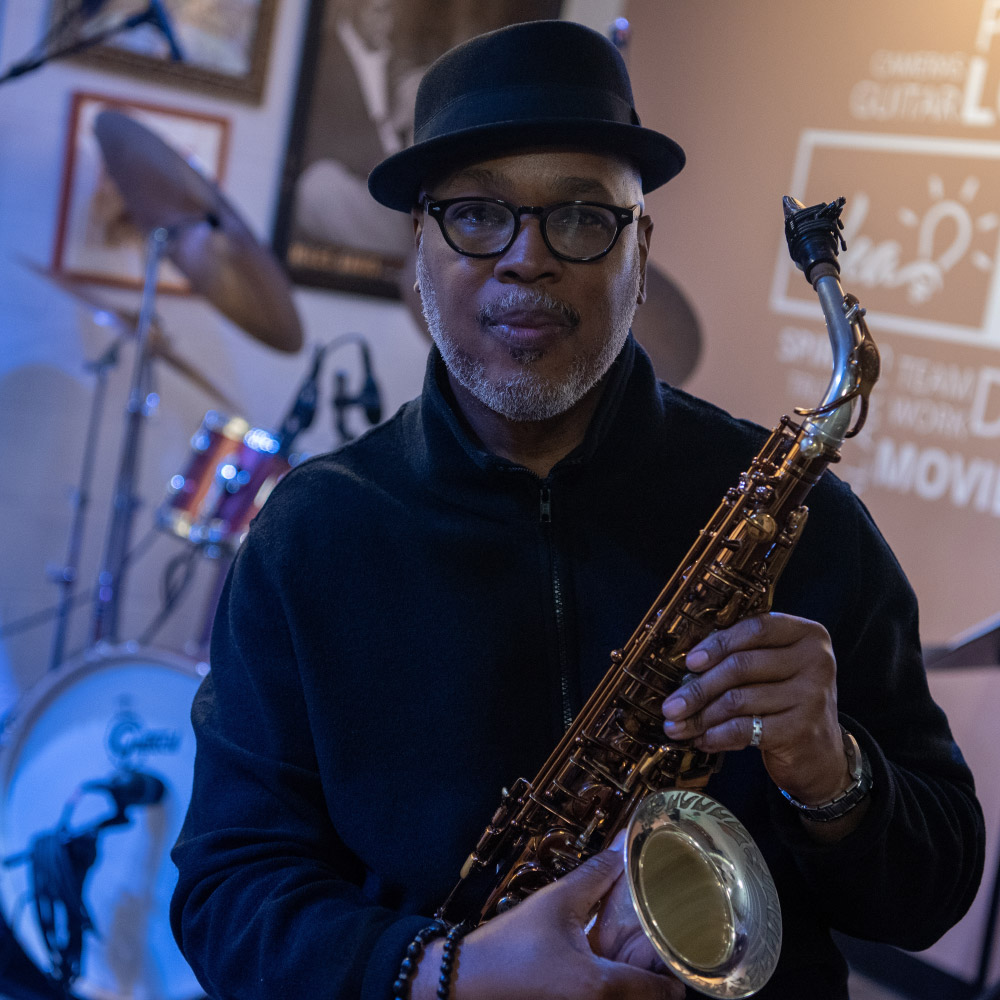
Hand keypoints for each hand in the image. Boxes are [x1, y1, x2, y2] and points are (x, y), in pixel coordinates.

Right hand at [412, 842, 682, 999]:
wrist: (462, 981)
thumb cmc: (509, 945)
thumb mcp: (556, 901)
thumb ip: (596, 874)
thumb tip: (622, 848)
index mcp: (603, 987)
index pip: (666, 992)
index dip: (678, 966)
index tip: (681, 940)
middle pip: (651, 999)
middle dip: (657, 972)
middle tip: (656, 942)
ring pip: (627, 999)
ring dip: (634, 978)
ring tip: (632, 947)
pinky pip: (603, 997)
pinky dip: (610, 982)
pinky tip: (601, 955)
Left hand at [661, 613, 849, 805]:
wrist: (821, 753)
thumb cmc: (787, 701)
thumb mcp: (776, 668)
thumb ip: (745, 655)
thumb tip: (687, 664)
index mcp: (808, 634)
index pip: (757, 628)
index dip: (718, 643)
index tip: (690, 662)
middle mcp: (817, 661)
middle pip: (742, 666)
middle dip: (699, 687)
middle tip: (671, 705)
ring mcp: (812, 696)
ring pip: (738, 700)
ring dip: (701, 715)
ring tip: (677, 726)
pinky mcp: (801, 730)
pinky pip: (745, 729)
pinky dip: (717, 735)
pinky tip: (702, 739)